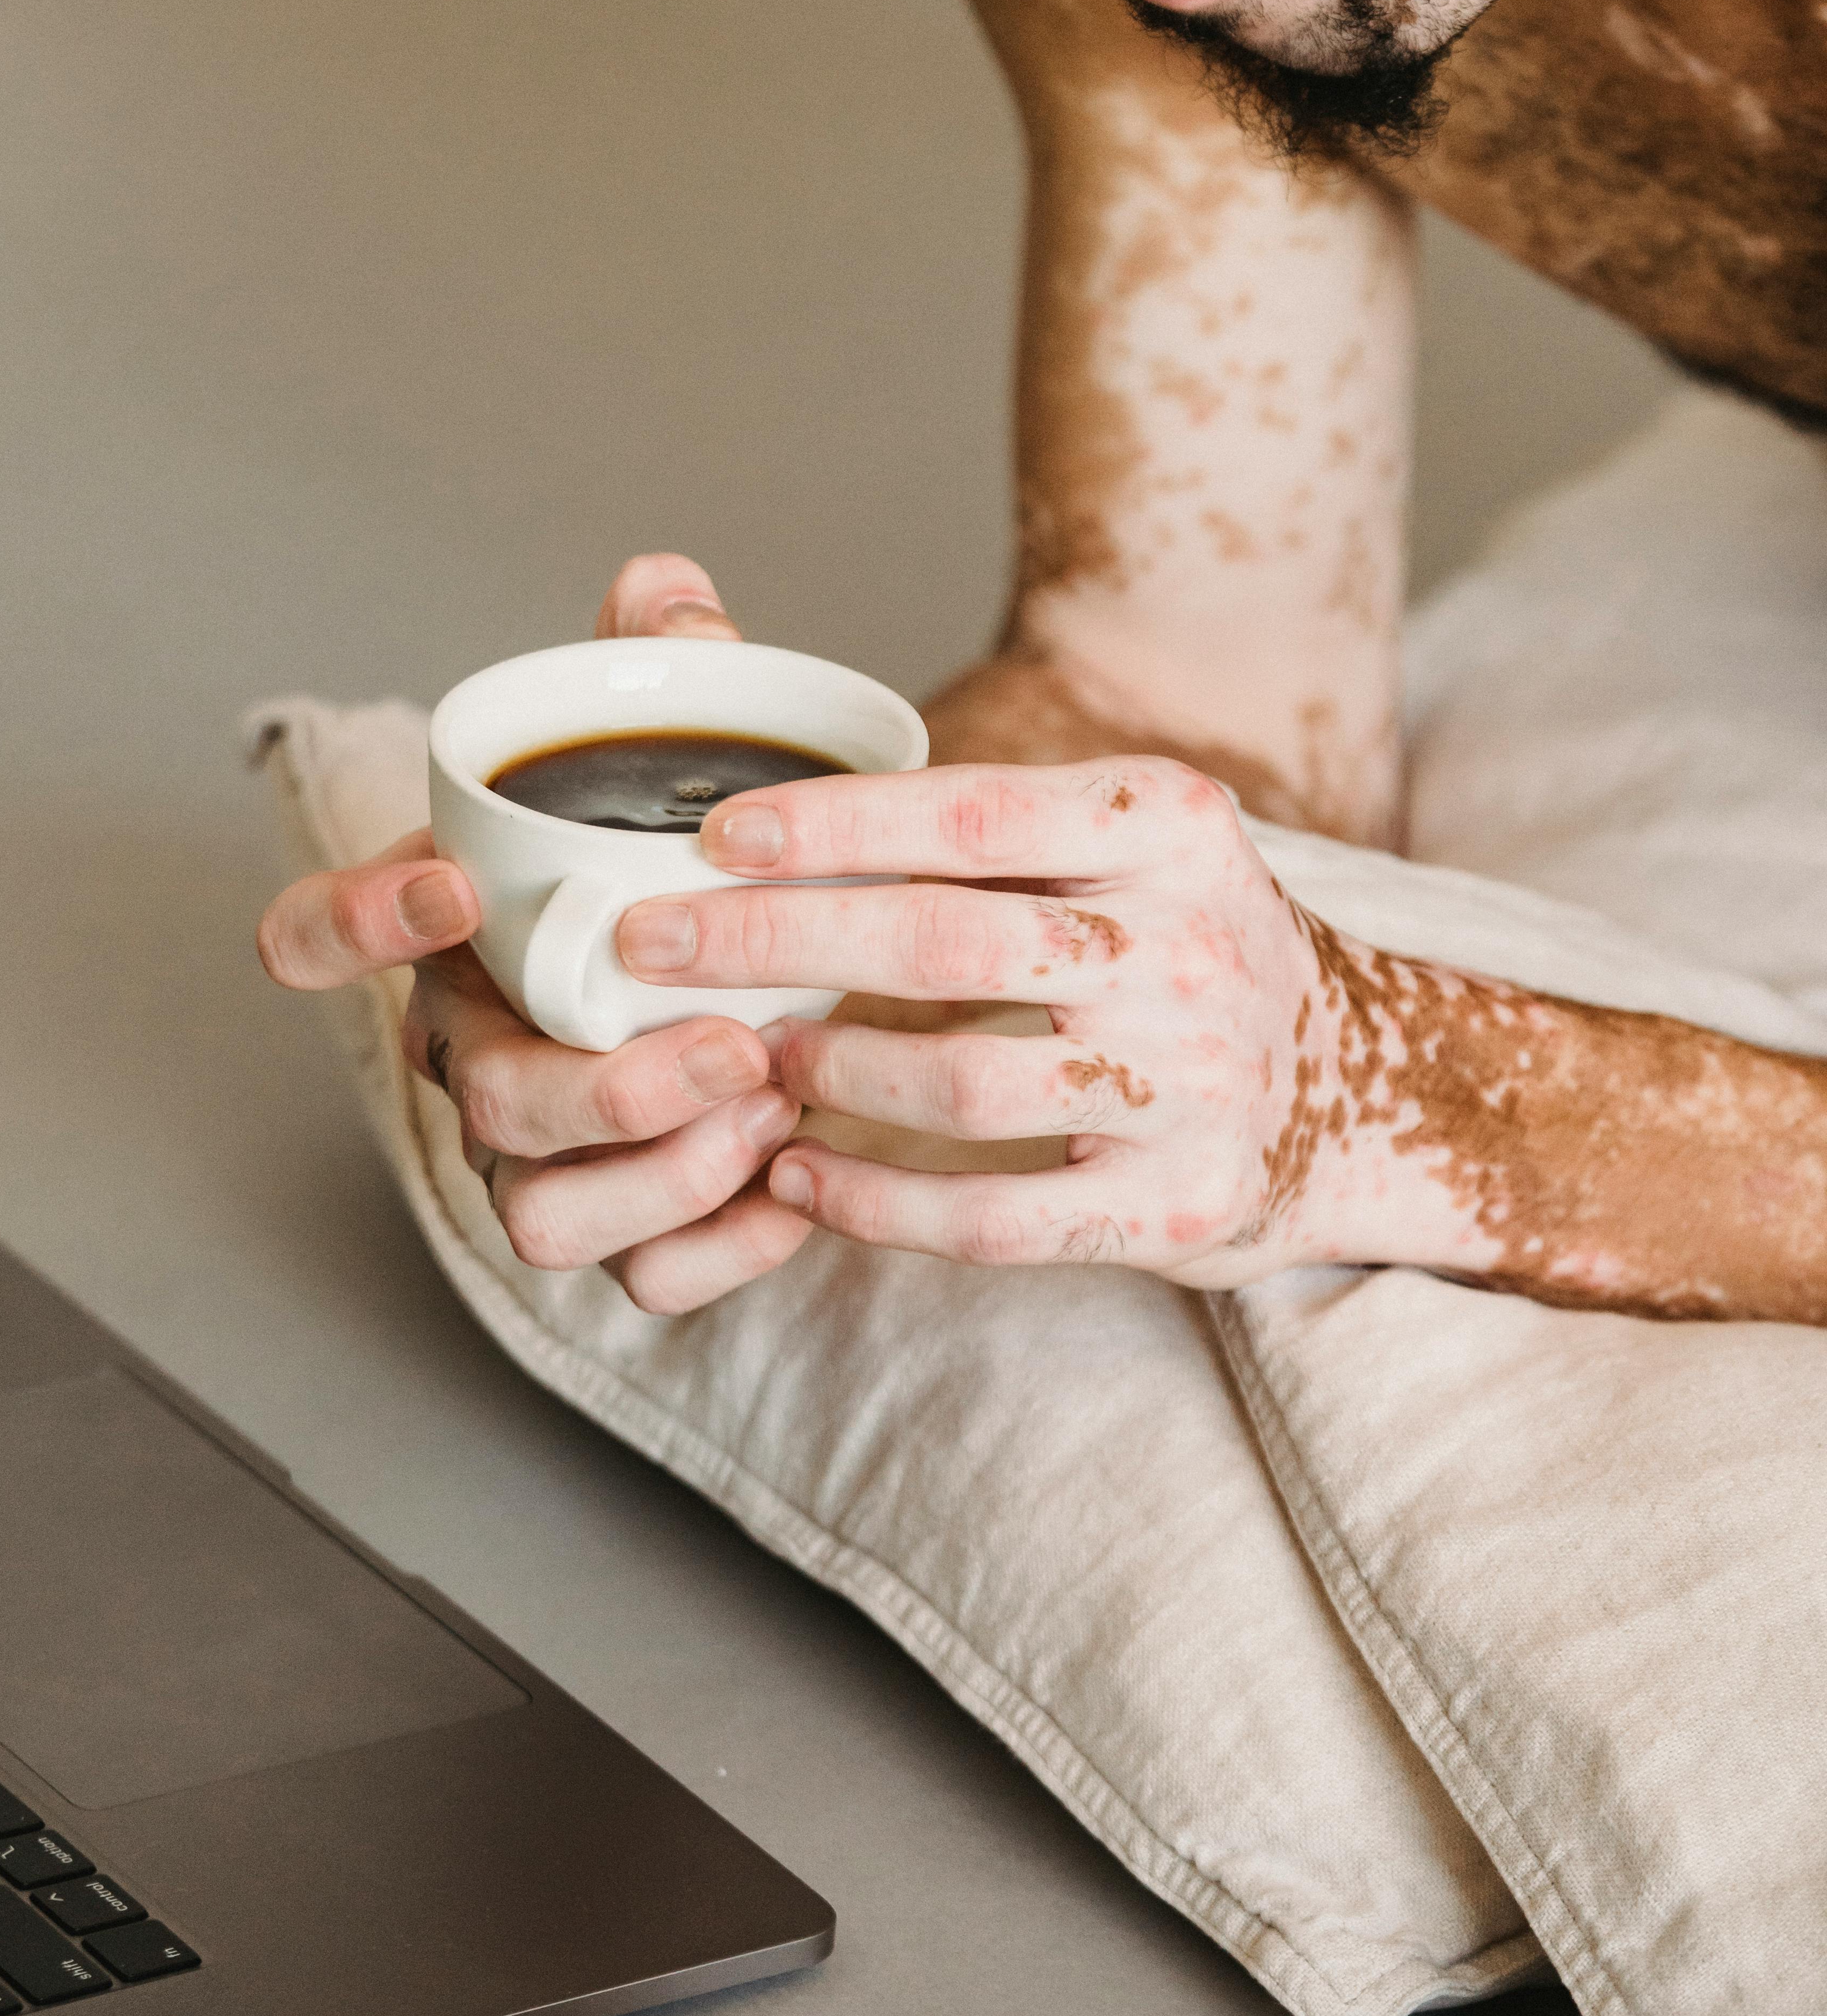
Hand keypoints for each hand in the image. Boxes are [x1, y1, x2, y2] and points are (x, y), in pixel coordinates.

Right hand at [256, 554, 815, 1311]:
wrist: (782, 946)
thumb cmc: (688, 843)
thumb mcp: (681, 742)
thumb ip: (664, 659)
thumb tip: (666, 589)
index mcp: (445, 931)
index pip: (316, 935)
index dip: (358, 921)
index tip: (453, 884)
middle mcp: (469, 1049)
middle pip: (475, 1101)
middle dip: (598, 1086)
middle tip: (730, 1041)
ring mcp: (535, 1147)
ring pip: (537, 1213)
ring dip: (655, 1172)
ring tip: (767, 1105)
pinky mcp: (622, 1222)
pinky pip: (638, 1275)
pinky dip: (717, 1241)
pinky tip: (795, 1181)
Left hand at [616, 754, 1371, 1285]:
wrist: (1366, 1089)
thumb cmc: (1186, 943)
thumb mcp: (1131, 841)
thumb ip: (989, 820)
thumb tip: (777, 800)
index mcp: (1167, 828)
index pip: (967, 817)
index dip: (828, 825)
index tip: (711, 835)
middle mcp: (1187, 947)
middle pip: (939, 943)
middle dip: (772, 943)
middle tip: (650, 944)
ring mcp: (1188, 1084)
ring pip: (958, 1082)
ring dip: (824, 1073)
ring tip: (743, 1061)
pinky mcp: (1176, 1203)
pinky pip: (994, 1215)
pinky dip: (878, 1201)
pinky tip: (801, 1177)